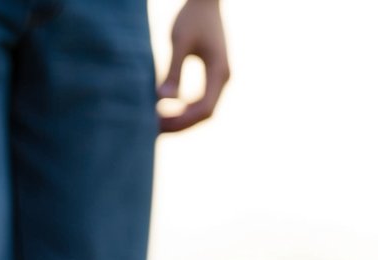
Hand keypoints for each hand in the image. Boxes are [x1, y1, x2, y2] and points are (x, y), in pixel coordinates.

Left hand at [159, 0, 228, 132]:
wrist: (206, 1)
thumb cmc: (191, 17)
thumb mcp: (179, 42)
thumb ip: (173, 70)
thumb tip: (163, 98)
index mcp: (218, 72)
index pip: (204, 109)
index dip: (182, 121)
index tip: (159, 124)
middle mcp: (224, 78)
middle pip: (205, 114)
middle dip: (181, 124)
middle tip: (154, 129)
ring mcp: (220, 78)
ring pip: (204, 109)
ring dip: (183, 119)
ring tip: (158, 122)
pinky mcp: (214, 75)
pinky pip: (202, 100)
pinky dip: (185, 108)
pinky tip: (167, 108)